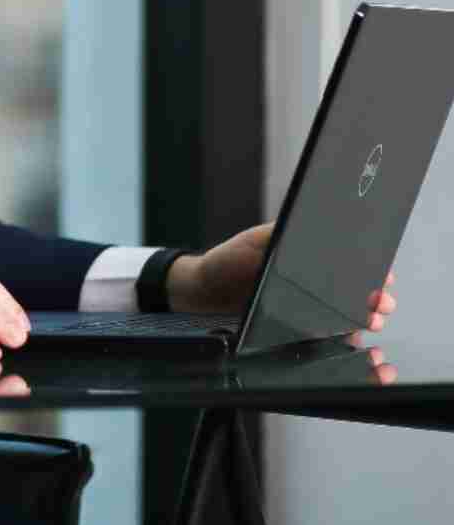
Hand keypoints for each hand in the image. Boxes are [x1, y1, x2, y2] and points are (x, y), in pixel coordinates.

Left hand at [168, 223, 398, 332]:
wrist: (202, 292)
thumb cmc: (225, 262)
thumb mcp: (253, 246)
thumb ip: (279, 246)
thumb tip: (311, 245)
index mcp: (303, 252)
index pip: (344, 259)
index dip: (367, 268)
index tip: (382, 277)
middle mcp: (309, 277)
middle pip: (351, 287)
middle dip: (372, 296)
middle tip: (381, 303)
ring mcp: (305, 300)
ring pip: (344, 310)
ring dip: (362, 317)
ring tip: (370, 322)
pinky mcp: (296, 323)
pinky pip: (325, 331)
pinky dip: (340, 336)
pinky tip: (350, 339)